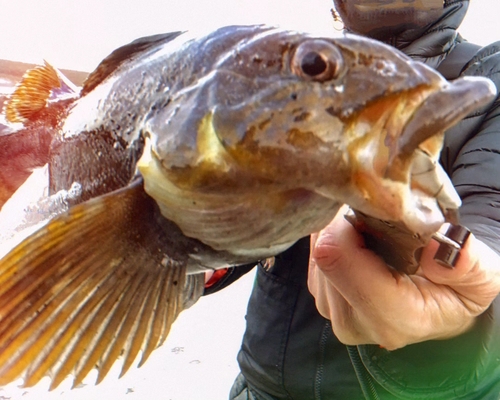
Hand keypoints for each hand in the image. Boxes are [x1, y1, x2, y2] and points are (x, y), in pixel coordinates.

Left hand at [307, 205, 499, 349]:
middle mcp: (353, 320)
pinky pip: (314, 255)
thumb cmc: (459, 288)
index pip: (336, 256)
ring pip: (316, 251)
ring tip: (370, 230)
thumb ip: (464, 262)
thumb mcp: (482, 275)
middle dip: (344, 223)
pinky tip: (357, 240)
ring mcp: (332, 310)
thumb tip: (430, 248)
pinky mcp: (322, 297)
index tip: (371, 205)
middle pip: (323, 250)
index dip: (346, 220)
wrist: (441, 305)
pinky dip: (333, 239)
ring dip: (338, 231)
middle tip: (373, 213)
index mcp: (391, 318)